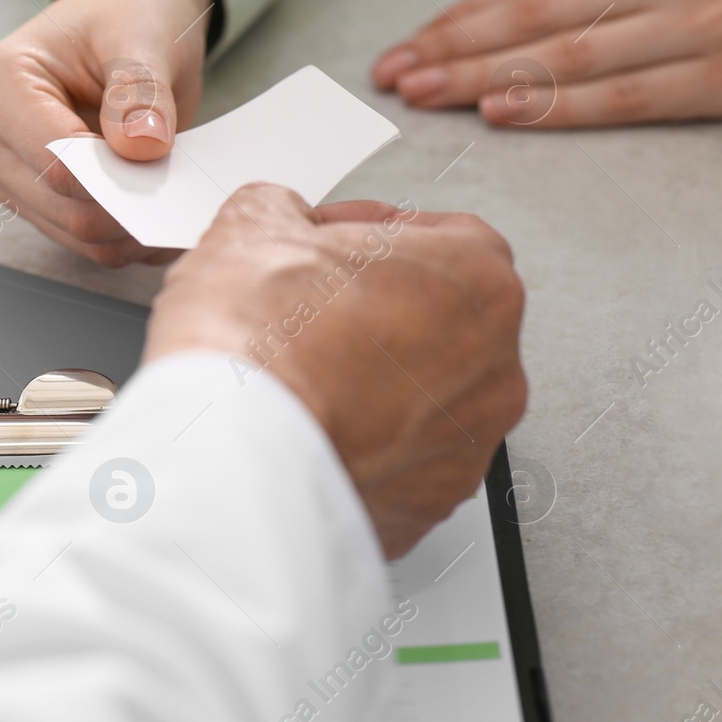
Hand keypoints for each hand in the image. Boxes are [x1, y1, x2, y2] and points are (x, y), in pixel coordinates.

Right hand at [0, 0, 215, 265]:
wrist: (121, 18)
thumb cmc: (125, 15)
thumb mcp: (143, 35)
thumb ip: (140, 91)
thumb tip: (142, 148)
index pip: (53, 159)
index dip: (115, 170)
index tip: (164, 156)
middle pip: (62, 207)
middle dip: (129, 201)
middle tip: (181, 177)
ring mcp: (6, 175)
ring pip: (77, 236)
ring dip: (134, 224)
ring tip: (176, 190)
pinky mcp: (34, 203)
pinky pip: (87, 243)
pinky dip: (131, 234)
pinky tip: (162, 206)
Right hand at [143, 185, 526, 557]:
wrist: (227, 449)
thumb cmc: (255, 341)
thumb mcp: (253, 221)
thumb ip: (290, 213)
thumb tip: (282, 228)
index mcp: (477, 280)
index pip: (443, 236)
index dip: (374, 235)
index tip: (331, 246)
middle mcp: (494, 368)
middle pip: (440, 323)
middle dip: (380, 313)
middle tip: (311, 310)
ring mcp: (464, 446)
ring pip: (423, 400)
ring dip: (373, 384)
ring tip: (303, 375)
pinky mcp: (426, 507)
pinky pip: (398, 463)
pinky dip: (360, 446)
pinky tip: (308, 425)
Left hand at [372, 0, 721, 126]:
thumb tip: (511, 21)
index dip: (464, 14)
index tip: (411, 41)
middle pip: (534, 15)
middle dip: (452, 47)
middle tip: (392, 74)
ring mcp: (700, 22)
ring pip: (566, 54)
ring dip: (482, 75)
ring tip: (423, 93)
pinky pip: (626, 96)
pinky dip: (558, 104)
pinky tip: (500, 111)